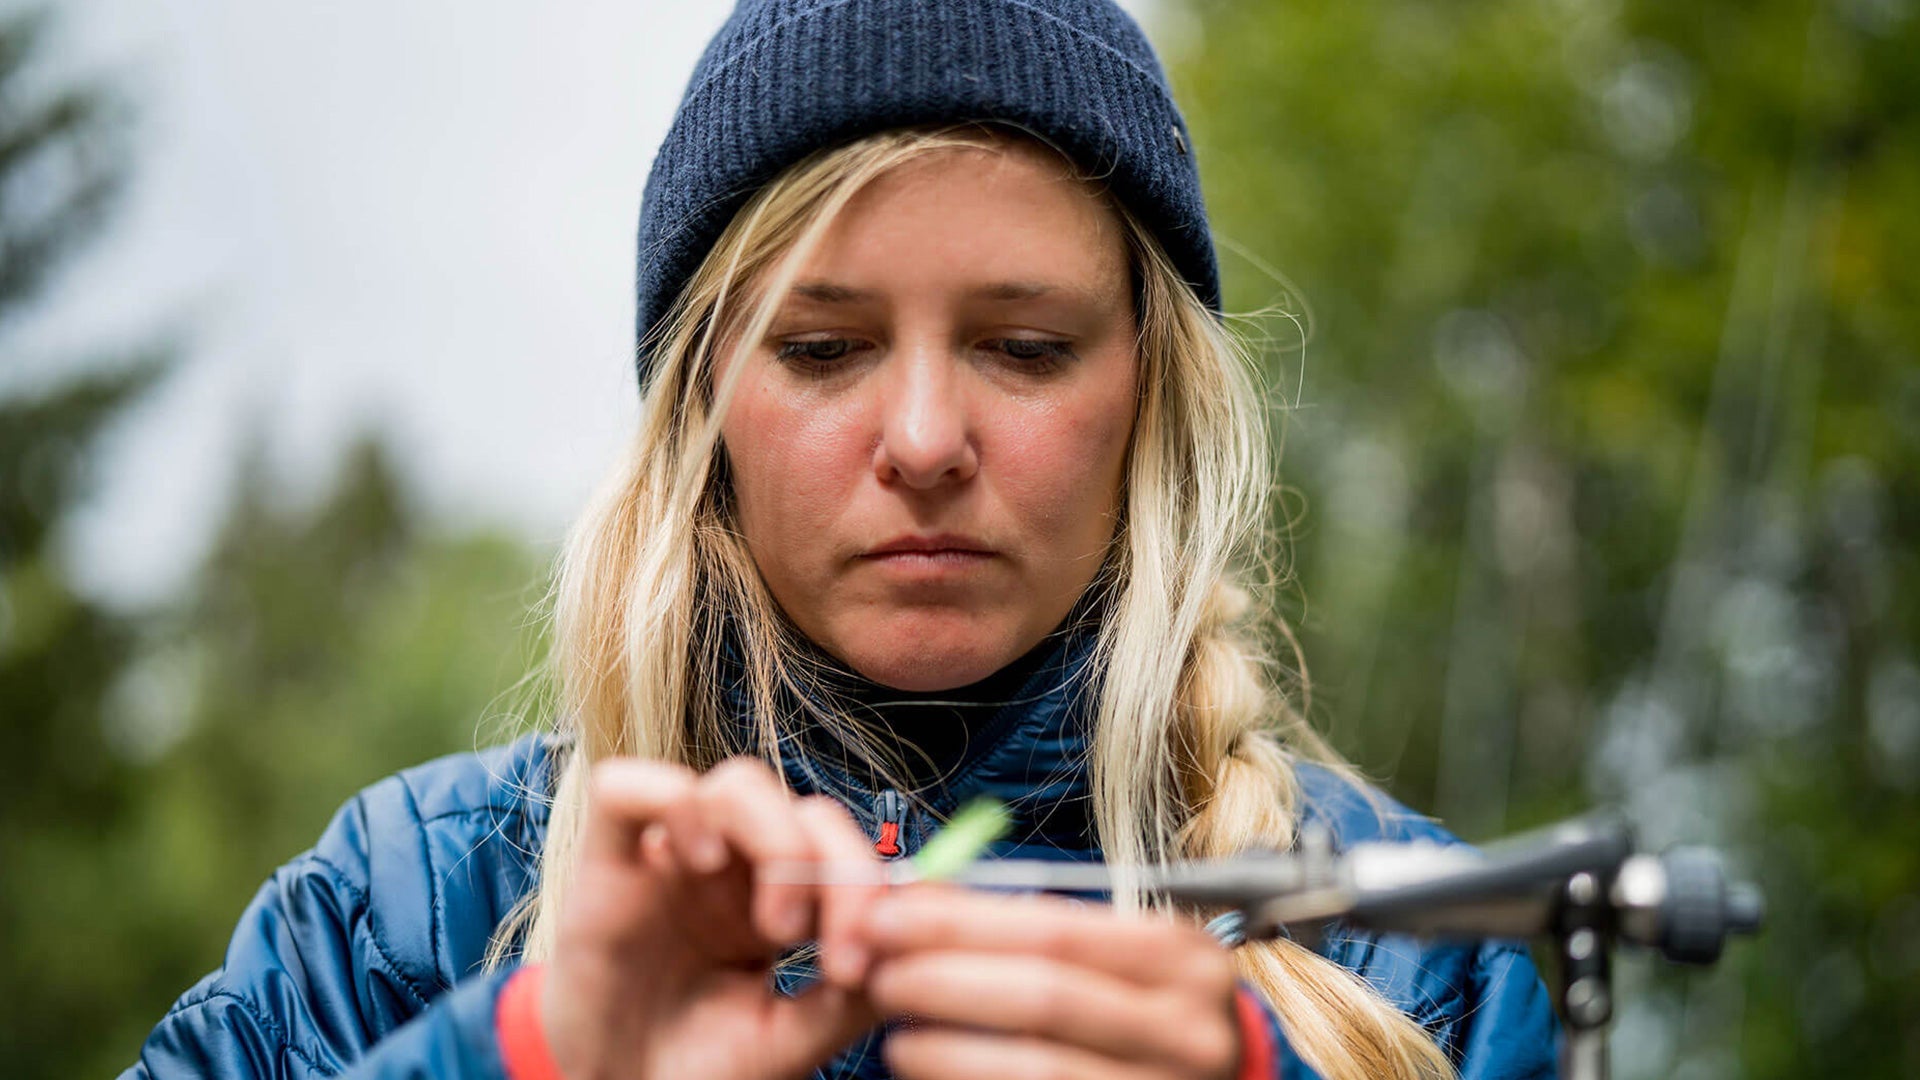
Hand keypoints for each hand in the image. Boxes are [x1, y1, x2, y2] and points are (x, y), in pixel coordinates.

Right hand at [541, 757, 884, 1079]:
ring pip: (738, 784)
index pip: (843, 850)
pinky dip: (675, 804)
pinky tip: (699, 862)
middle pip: (802, 808)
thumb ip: (853, 997)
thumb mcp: (791, 1041)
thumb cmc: (697, 1068)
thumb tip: (917, 945)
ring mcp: (671, 858)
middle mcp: (731, 869)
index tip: (866, 965)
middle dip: (840, 870)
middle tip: (834, 951)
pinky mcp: (606, 862)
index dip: (868, 888)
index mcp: (779, 899)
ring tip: (776, 924)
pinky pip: (629, 786)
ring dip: (777, 840)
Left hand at [861, 886, 1244, 1079]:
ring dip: (944, 1048)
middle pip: (1043, 997)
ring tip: (894, 1032)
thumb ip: (1031, 927)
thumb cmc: (1146, 1013)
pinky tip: (927, 1068)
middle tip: (877, 970)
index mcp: (1183, 960)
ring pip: (1033, 1067)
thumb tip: (921, 895)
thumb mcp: (1118, 956)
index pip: (1057, 931)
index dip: (962, 923)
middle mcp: (1188, 1030)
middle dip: (943, 979)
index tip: (888, 915)